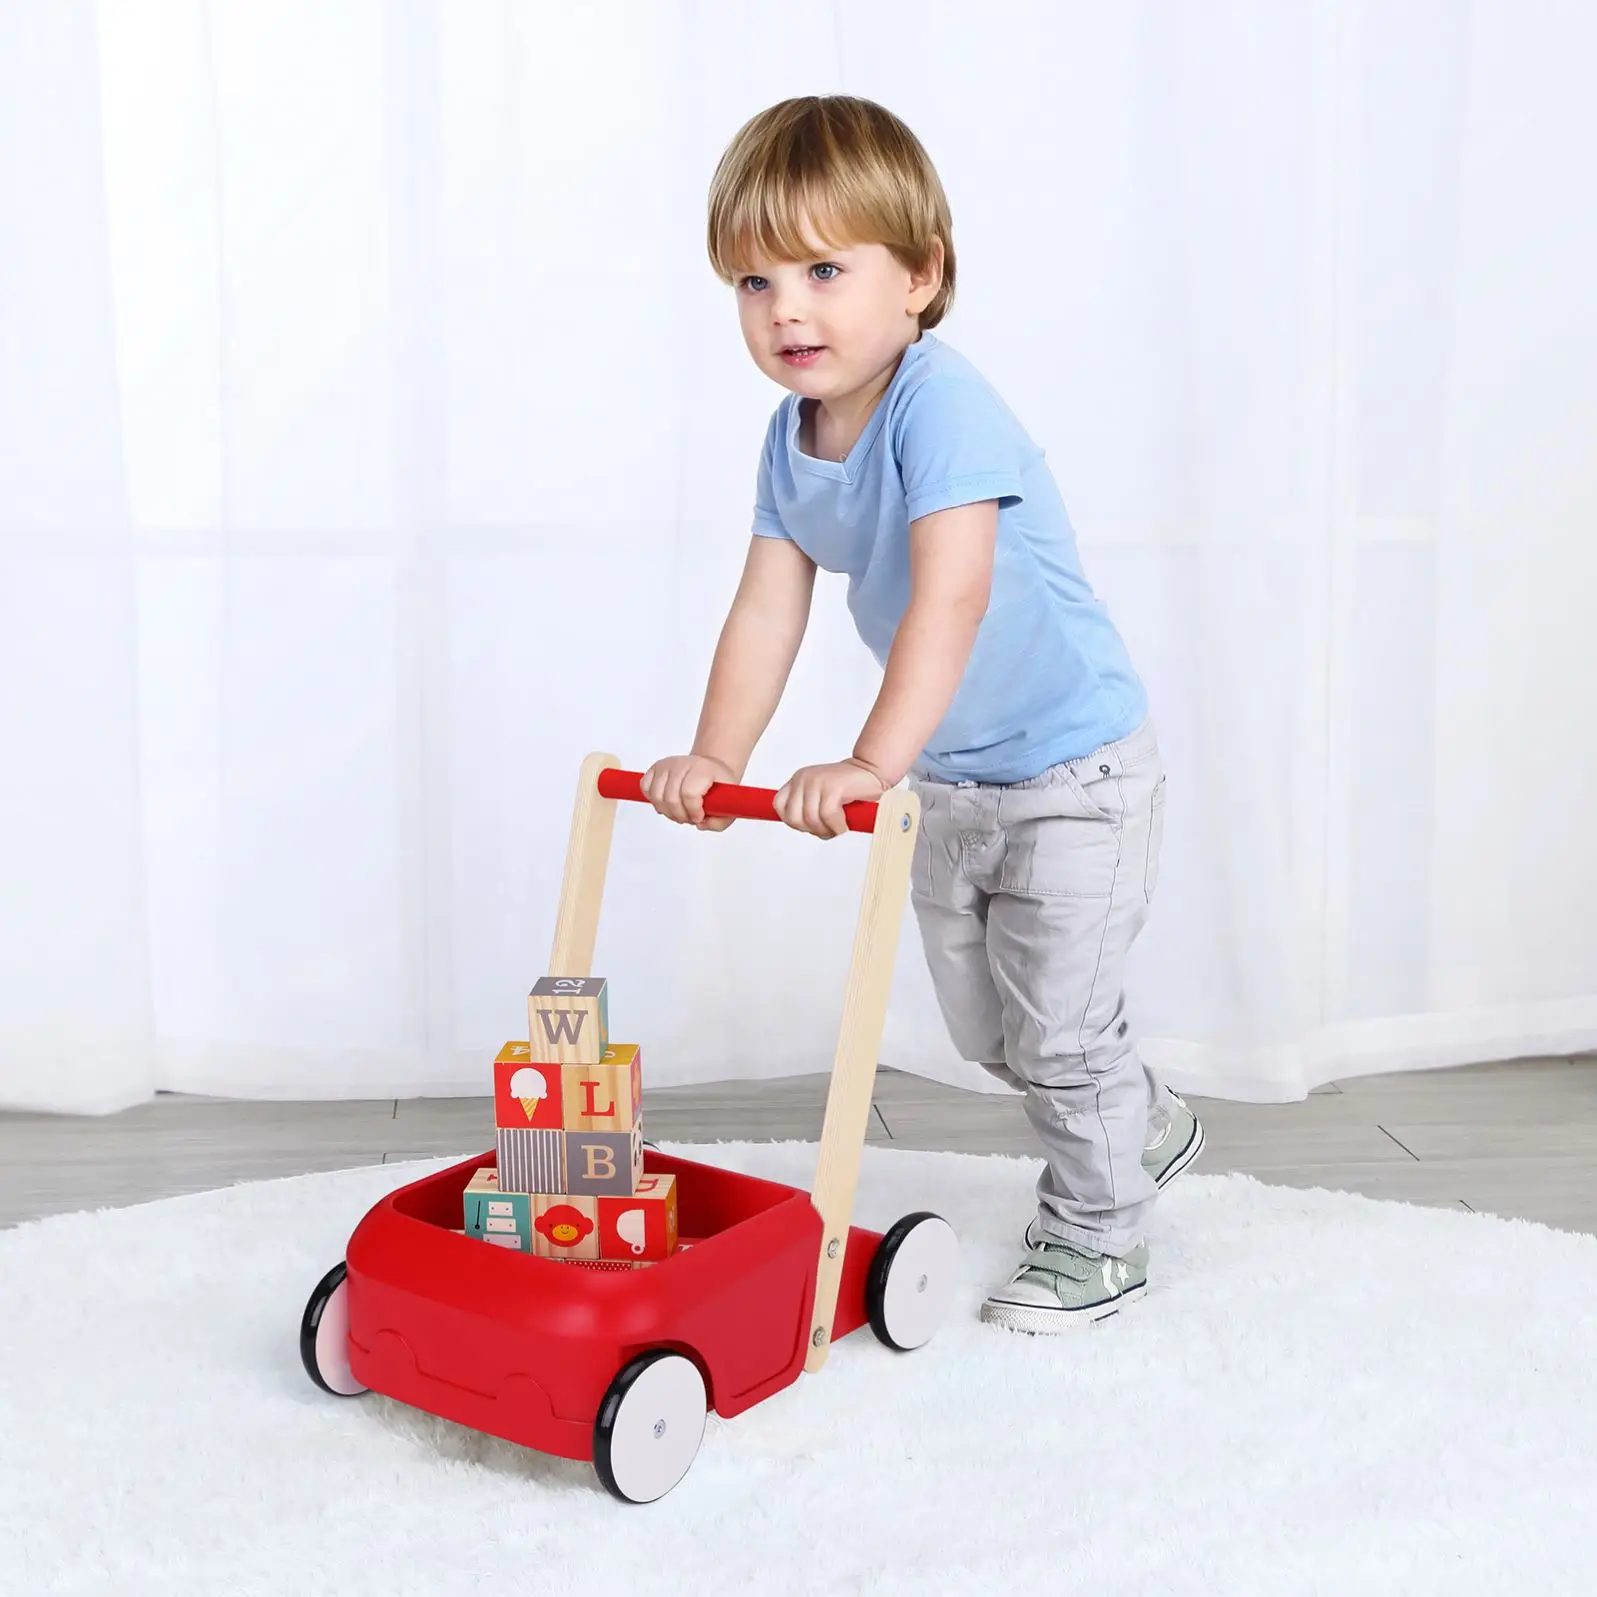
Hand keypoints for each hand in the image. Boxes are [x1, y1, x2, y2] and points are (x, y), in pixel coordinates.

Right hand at [639, 753, 739, 830]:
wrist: (712, 768)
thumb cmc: (719, 787)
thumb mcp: (729, 806)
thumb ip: (719, 822)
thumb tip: (700, 825)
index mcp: (703, 769)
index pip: (689, 793)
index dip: (693, 811)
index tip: (699, 817)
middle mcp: (683, 763)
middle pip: (671, 797)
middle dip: (680, 815)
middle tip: (689, 818)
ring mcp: (667, 764)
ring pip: (656, 795)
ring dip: (667, 811)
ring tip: (679, 812)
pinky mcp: (655, 767)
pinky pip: (645, 788)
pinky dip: (654, 800)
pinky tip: (667, 804)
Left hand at [773, 759, 888, 838]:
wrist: (872, 772)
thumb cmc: (850, 790)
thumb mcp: (821, 798)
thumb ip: (807, 809)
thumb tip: (801, 828)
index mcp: (798, 780)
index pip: (779, 805)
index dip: (794, 822)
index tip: (811, 825)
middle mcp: (803, 778)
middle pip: (793, 818)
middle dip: (811, 830)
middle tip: (828, 829)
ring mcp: (817, 781)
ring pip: (811, 820)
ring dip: (827, 831)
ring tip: (839, 827)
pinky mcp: (832, 786)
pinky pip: (828, 816)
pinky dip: (837, 827)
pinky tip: (845, 825)